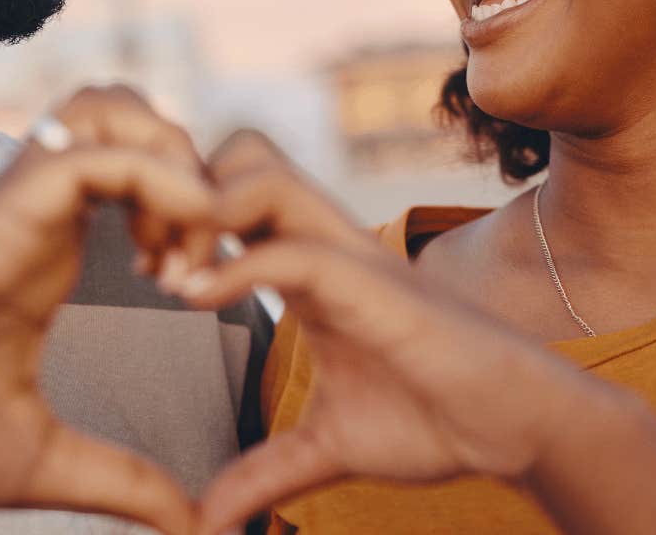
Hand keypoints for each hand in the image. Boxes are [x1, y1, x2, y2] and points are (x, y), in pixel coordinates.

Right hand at [0, 86, 214, 531]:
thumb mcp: (40, 464)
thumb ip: (118, 482)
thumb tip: (188, 524)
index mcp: (46, 255)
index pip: (134, 170)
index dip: (194, 211)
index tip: (207, 291)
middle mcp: (34, 216)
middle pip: (131, 116)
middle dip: (194, 170)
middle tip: (203, 260)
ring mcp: (13, 206)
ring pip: (112, 110)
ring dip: (173, 162)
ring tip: (183, 250)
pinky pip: (91, 151)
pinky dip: (152, 178)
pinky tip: (166, 252)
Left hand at [178, 131, 610, 534]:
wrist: (513, 429)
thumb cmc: (436, 422)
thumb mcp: (327, 449)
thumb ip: (266, 473)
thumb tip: (208, 522)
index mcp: (309, 268)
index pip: (234, 198)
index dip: (181, 217)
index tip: (142, 271)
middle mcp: (325, 245)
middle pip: (240, 157)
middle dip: (181, 192)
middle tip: (146, 259)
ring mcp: (349, 257)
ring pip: (261, 177)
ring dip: (201, 213)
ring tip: (165, 276)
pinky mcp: (371, 284)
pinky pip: (291, 249)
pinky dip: (234, 265)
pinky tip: (193, 296)